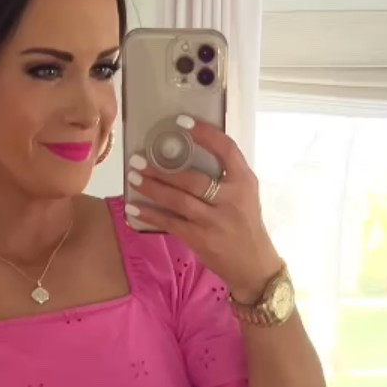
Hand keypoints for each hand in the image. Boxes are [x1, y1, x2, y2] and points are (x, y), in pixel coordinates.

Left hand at [124, 119, 284, 303]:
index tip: (182, 122)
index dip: (205, 134)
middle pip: (193, 179)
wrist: (253, 264)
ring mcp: (215, 221)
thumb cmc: (245, 223)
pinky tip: (134, 209)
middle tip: (139, 159)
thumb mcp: (244, 194)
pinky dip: (150, 215)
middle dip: (163, 169)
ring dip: (153, 188)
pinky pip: (171, 223)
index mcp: (244, 181)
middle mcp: (231, 199)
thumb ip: (225, 175)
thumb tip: (187, 155)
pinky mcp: (201, 239)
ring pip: (179, 200)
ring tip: (133, 177)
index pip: (227, 149)